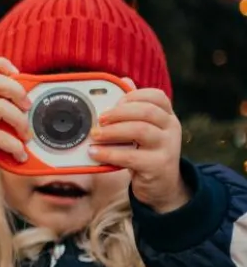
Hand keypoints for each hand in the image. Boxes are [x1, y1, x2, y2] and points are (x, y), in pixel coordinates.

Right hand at [0, 56, 30, 179]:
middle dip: (17, 90)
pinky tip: (19, 154)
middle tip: (27, 106)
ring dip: (20, 121)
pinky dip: (15, 146)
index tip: (18, 75)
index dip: (2, 65)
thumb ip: (0, 112)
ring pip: (0, 107)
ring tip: (26, 135)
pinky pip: (0, 136)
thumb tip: (30, 107)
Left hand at [89, 84, 189, 213]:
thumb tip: (123, 80)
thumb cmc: (146, 153)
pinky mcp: (157, 166)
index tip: (115, 101)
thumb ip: (133, 109)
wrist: (162, 186)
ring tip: (95, 135)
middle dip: (119, 112)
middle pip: (147, 111)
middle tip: (99, 118)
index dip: (134, 96)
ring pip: (140, 130)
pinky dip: (109, 153)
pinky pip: (131, 156)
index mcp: (167, 116)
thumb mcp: (143, 130)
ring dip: (113, 131)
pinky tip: (95, 153)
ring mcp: (167, 147)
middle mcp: (171, 128)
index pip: (157, 96)